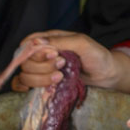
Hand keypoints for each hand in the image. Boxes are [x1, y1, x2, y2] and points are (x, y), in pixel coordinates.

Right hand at [10, 30, 129, 94]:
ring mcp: (42, 70)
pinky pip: (23, 85)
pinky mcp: (43, 83)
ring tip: (60, 78)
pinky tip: (37, 89)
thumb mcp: (82, 43)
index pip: (28, 44)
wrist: (106, 74)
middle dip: (43, 67)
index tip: (55, 55)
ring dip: (40, 79)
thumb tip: (38, 42)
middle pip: (26, 62)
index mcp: (49, 40)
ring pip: (25, 75)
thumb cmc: (97, 55)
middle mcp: (42, 54)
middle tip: (62, 66)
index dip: (37, 52)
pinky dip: (24, 87)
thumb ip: (60, 40)